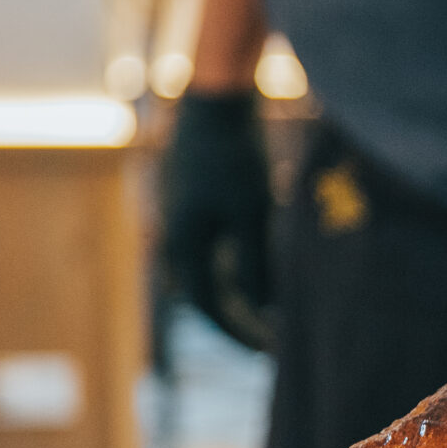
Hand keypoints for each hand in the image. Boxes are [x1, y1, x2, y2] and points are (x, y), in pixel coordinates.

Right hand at [160, 91, 276, 352]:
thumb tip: (264, 311)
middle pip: (205, 293)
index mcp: (182, 242)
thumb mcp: (252, 212)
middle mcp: (174, 233)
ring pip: (208, 270)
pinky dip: (235, 265)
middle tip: (272, 341)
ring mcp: (180, 214)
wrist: (216, 95)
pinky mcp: (193, 197)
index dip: (240, 333)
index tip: (271, 352)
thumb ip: (256, 264)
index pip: (209, 306)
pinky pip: (212, 246)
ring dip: (237, 294)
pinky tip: (263, 267)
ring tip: (270, 312)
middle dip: (239, 320)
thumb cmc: (235, 153)